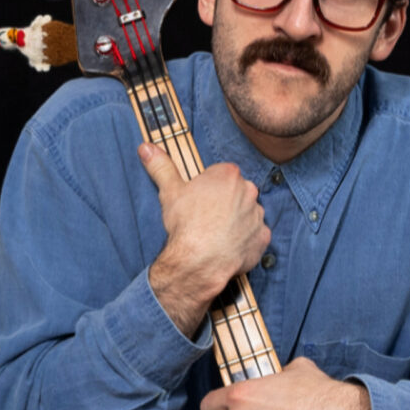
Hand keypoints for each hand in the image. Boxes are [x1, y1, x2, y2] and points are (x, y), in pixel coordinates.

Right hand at [139, 144, 269, 335]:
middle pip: (236, 192)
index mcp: (228, 175)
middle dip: (224, 202)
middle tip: (205, 218)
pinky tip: (227, 247)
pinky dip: (245, 241)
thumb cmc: (186, 224)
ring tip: (215, 235)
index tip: (197, 201)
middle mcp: (249, 191)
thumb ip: (161, 167)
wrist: (198, 261)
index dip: (207, 187)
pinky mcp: (262, 237)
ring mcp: (257, 215)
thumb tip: (146, 148)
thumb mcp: (169, 192)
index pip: (220, 174)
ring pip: (246, 213)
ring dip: (235, 221)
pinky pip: (255, 236)